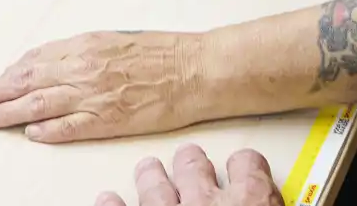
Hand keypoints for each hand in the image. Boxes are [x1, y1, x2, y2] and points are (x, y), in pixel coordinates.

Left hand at [0, 31, 203, 142]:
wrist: (194, 68)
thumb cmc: (162, 52)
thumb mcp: (115, 39)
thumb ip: (83, 51)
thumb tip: (52, 62)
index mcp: (85, 45)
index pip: (35, 59)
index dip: (10, 72)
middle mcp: (84, 68)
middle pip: (28, 81)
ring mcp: (94, 95)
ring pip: (39, 104)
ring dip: (8, 112)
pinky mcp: (108, 119)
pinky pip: (69, 127)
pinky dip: (46, 130)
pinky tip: (31, 133)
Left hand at [96, 146, 281, 205]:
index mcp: (249, 201)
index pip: (249, 166)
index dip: (244, 165)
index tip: (242, 164)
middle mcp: (205, 201)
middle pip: (195, 167)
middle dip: (190, 161)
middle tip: (188, 155)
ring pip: (155, 185)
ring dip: (150, 176)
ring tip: (147, 168)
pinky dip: (111, 205)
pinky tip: (106, 200)